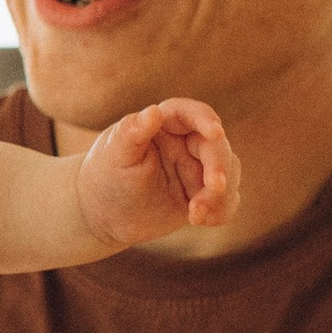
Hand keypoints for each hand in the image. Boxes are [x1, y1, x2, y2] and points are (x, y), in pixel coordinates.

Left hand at [75, 99, 238, 246]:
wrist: (104, 214)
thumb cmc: (105, 177)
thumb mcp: (114, 156)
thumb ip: (132, 132)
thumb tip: (152, 111)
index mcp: (164, 124)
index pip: (191, 114)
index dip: (206, 120)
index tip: (215, 133)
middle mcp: (185, 142)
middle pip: (216, 146)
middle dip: (219, 166)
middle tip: (213, 188)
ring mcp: (197, 168)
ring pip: (228, 172)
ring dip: (221, 194)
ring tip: (196, 214)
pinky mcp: (203, 194)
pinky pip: (226, 200)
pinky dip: (221, 211)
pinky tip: (201, 221)